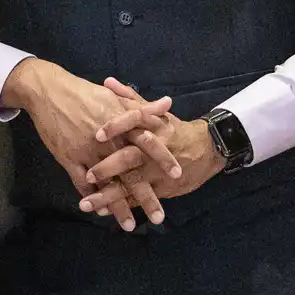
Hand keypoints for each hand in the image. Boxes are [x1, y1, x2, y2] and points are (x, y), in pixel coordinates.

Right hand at [0, 59, 175, 230]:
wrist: (49, 92)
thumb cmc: (84, 93)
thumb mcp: (115, 97)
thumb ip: (142, 106)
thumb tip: (168, 103)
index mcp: (121, 124)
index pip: (148, 144)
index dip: (163, 159)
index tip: (177, 176)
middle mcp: (108, 141)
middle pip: (130, 172)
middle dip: (145, 196)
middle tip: (159, 217)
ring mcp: (87, 152)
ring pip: (107, 184)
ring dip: (119, 206)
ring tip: (130, 225)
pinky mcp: (69, 158)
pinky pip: (82, 183)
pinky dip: (91, 197)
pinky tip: (100, 212)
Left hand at [79, 79, 226, 213]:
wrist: (207, 150)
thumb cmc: (174, 129)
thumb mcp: (156, 112)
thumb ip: (129, 98)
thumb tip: (107, 82)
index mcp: (154, 125)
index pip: (135, 121)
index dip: (116, 127)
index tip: (97, 135)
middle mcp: (156, 148)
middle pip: (132, 157)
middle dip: (109, 168)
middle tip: (88, 175)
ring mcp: (158, 171)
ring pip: (132, 183)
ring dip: (109, 195)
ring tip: (86, 204)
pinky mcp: (161, 187)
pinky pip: (139, 198)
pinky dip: (122, 206)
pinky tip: (103, 212)